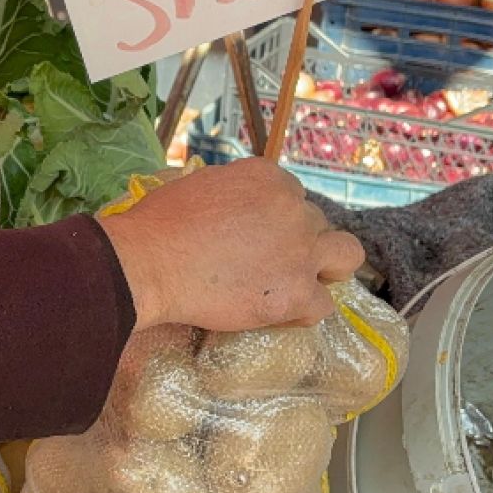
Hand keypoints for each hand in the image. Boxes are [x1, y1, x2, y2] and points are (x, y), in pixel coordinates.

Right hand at [97, 158, 363, 331]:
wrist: (146, 262)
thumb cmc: (157, 223)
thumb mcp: (199, 185)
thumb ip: (232, 192)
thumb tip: (234, 208)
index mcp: (269, 177)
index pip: (293, 195)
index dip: (278, 218)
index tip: (259, 235)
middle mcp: (293, 208)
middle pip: (316, 224)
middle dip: (296, 241)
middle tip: (268, 262)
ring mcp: (299, 251)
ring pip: (346, 255)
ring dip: (328, 267)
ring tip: (303, 283)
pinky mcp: (296, 292)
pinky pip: (324, 305)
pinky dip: (305, 311)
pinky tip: (282, 314)